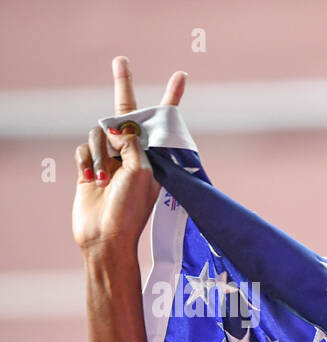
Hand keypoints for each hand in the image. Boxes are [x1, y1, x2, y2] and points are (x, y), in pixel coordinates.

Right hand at [73, 56, 185, 252]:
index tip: (181, 75)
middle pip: (125, 115)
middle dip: (123, 86)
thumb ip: (133, 144)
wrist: (105, 237)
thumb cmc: (131, 209)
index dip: (171, 97)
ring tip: (105, 178)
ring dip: (100, 151)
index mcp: (154, 157)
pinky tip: (92, 180)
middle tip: (120, 59)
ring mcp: (111, 160)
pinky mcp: (89, 167)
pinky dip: (86, 161)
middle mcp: (134, 154)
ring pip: (99, 132)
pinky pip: (84, 148)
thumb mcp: (141, 172)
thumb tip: (119, 128)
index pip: (162, 120)